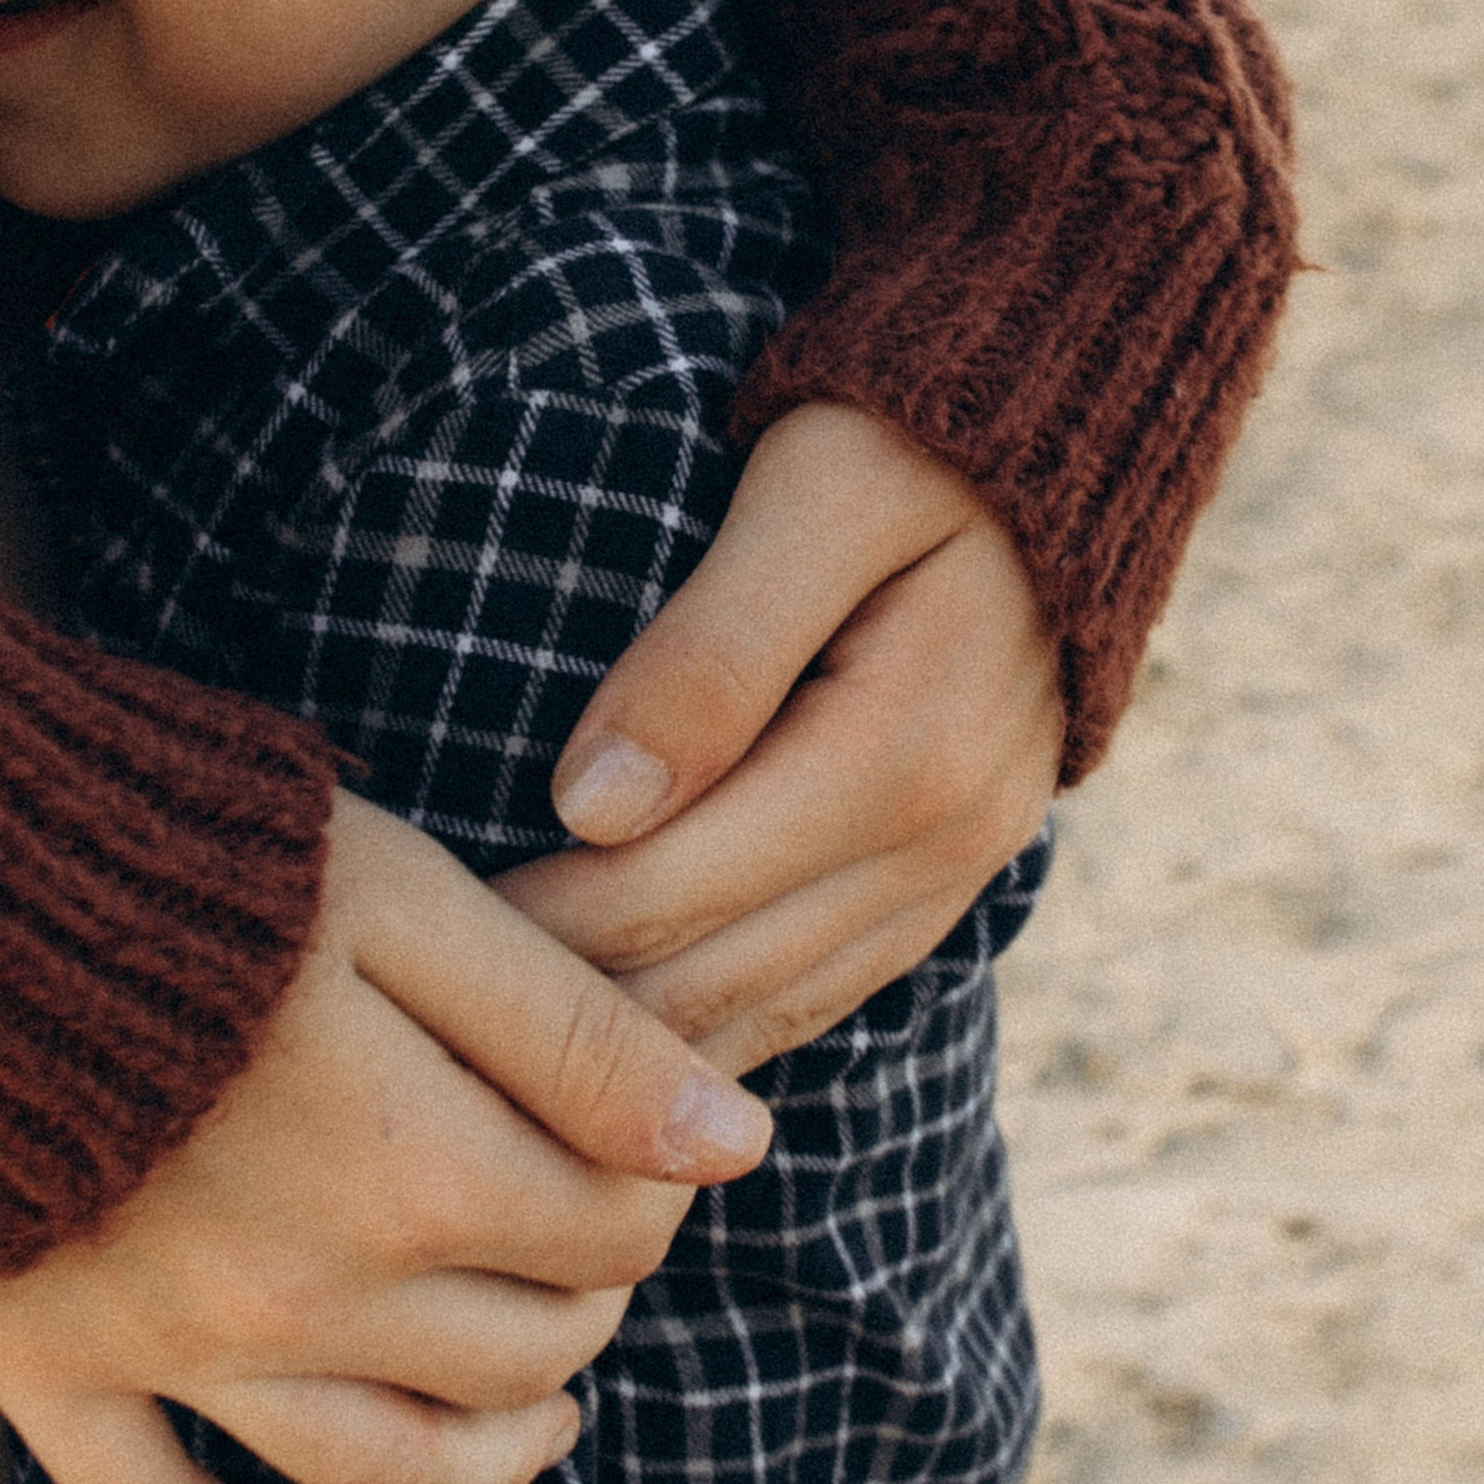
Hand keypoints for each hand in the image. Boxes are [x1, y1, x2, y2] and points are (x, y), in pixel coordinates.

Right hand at [0, 789, 772, 1483]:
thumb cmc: (173, 851)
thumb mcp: (404, 894)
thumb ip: (573, 1029)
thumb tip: (734, 1147)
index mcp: (413, 1172)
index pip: (611, 1232)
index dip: (655, 1186)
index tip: (646, 1135)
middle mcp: (309, 1300)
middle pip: (519, 1356)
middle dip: (585, 1301)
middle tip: (589, 1234)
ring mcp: (175, 1353)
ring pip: (384, 1471)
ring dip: (484, 1456)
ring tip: (534, 1414)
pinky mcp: (46, 1367)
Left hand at [496, 406, 1061, 1075]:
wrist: (1067, 423)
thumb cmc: (911, 432)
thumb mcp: (813, 491)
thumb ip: (710, 649)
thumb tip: (592, 804)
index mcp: (899, 756)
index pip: (664, 893)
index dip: (528, 930)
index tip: (415, 941)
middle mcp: (942, 842)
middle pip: (708, 976)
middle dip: (565, 1011)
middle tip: (429, 1023)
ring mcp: (959, 869)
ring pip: (767, 1014)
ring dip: (637, 1050)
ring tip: (502, 1060)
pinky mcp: (953, 868)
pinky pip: (823, 991)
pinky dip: (722, 1030)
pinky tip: (633, 1048)